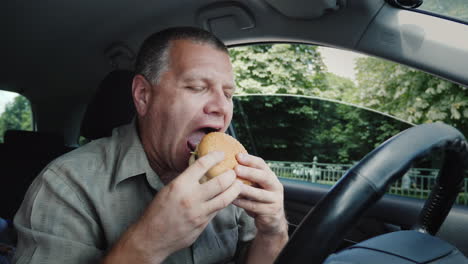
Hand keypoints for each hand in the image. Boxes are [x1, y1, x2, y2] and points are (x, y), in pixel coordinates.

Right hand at [106, 151, 242, 262]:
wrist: (151, 237)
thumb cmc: (158, 211)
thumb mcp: (169, 189)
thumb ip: (186, 180)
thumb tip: (201, 169)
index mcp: (180, 185)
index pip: (202, 165)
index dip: (215, 157)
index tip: (221, 154)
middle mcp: (191, 198)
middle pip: (220, 182)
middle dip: (231, 174)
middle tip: (235, 171)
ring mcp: (199, 213)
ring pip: (225, 199)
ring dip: (235, 189)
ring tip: (238, 184)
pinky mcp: (203, 224)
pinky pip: (217, 211)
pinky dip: (225, 203)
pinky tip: (228, 198)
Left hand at [233, 153, 287, 236]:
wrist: (272, 220)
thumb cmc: (259, 200)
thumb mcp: (256, 186)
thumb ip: (247, 177)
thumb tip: (227, 164)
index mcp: (270, 176)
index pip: (262, 164)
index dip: (250, 160)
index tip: (237, 156)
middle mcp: (275, 186)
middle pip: (264, 177)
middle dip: (249, 172)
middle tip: (236, 169)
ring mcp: (275, 200)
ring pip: (259, 194)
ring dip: (245, 189)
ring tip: (234, 185)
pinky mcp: (271, 212)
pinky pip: (255, 207)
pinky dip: (243, 203)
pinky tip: (233, 200)